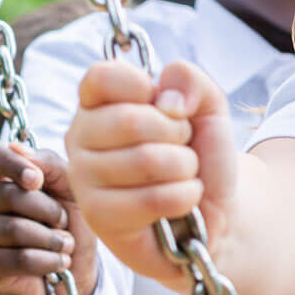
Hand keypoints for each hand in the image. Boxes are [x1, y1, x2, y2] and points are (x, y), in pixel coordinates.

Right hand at [0, 137, 94, 294]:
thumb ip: (49, 164)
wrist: (73, 271)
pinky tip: (58, 262)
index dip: (9, 162)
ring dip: (52, 239)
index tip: (37, 181)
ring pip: (14, 229)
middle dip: (49, 211)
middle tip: (64, 223)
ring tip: (64, 244)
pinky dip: (48, 261)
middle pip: (9, 195)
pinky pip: (18, 258)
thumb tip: (16, 148)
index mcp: (0, 174)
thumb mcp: (71, 188)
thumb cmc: (70, 223)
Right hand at [64, 59, 238, 285]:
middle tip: (182, 147)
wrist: (214, 210)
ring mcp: (83, 178)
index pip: (102, 77)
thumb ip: (190, 81)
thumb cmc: (201, 155)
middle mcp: (80, 137)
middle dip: (178, 134)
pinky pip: (152, 199)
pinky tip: (182, 200)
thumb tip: (167, 98)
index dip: (144, 88)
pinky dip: (185, 197)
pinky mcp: (98, 217)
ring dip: (184, 168)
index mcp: (98, 103)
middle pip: (131, 121)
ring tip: (182, 175)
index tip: (168, 108)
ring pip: (146, 161)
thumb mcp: (207, 106)